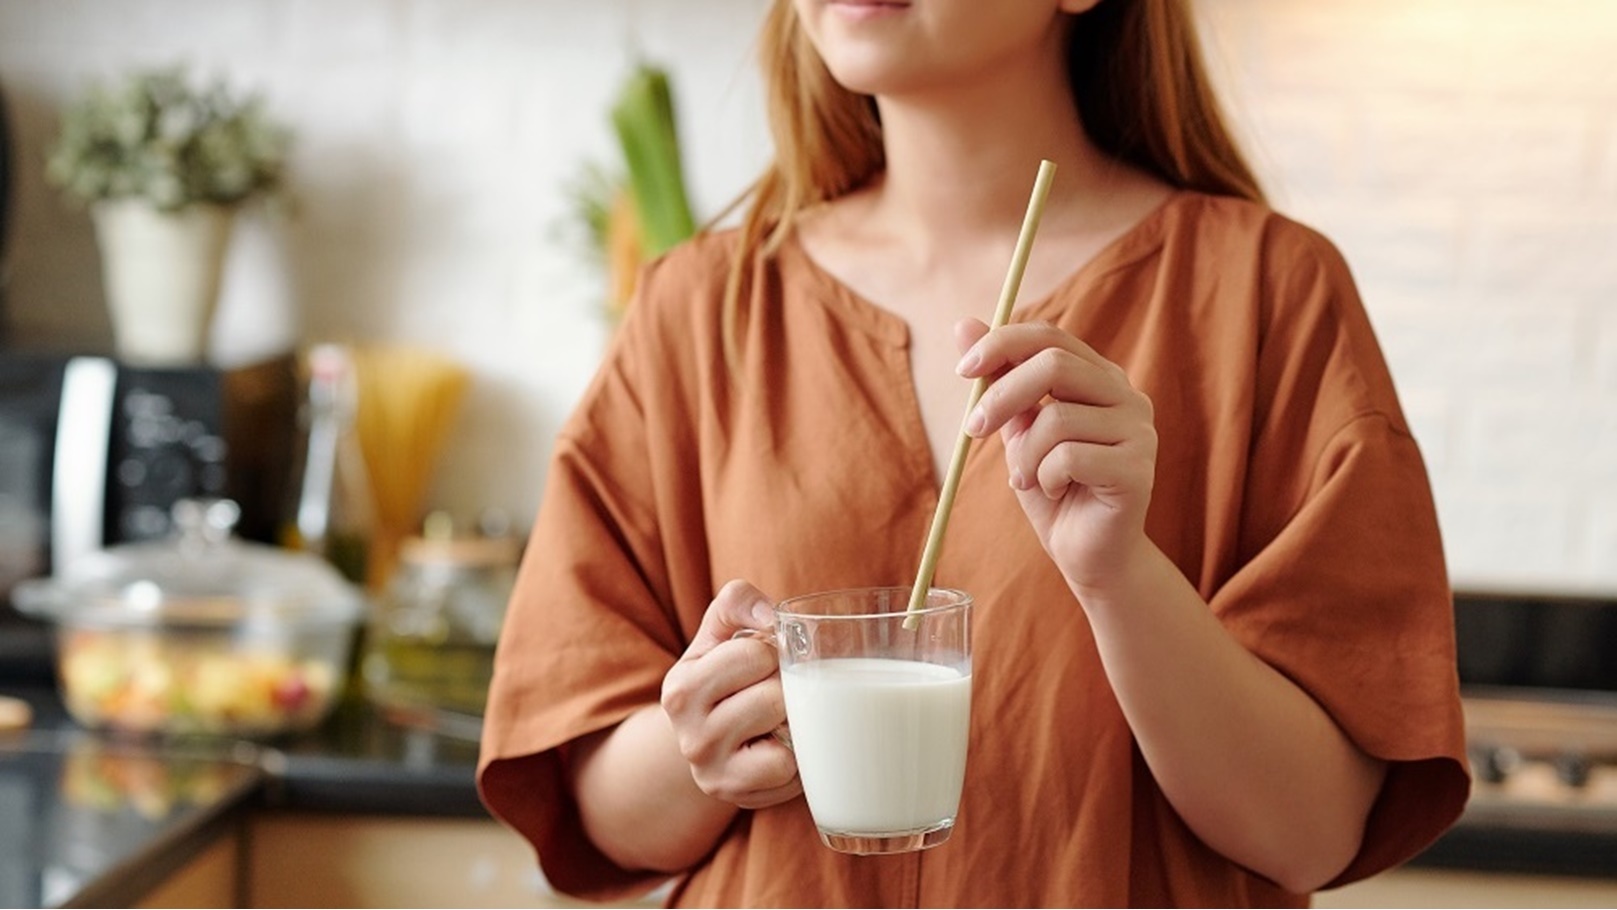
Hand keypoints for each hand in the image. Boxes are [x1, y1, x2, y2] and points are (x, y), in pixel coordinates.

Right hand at [660, 579, 800, 808]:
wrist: (707, 741)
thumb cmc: (724, 674)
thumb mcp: (719, 632)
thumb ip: (738, 601)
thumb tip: (771, 617)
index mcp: (681, 687)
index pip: (755, 654)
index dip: (772, 651)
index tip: (763, 661)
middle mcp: (689, 734)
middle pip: (774, 696)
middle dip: (786, 686)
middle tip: (774, 690)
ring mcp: (712, 771)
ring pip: (785, 731)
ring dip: (793, 719)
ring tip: (777, 717)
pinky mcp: (738, 796)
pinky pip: (791, 767)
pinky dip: (796, 754)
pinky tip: (780, 744)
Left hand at [955, 319, 1158, 594]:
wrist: (1088, 554)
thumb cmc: (1053, 488)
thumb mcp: (1018, 429)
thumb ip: (999, 379)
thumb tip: (963, 323)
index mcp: (1100, 378)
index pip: (1051, 337)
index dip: (1003, 344)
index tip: (963, 370)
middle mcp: (1127, 395)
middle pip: (1055, 365)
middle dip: (1002, 396)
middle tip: (974, 431)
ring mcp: (1139, 431)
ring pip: (1056, 419)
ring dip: (1024, 455)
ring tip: (1027, 479)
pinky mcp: (1137, 469)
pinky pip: (1070, 458)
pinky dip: (1045, 478)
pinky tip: (1056, 492)